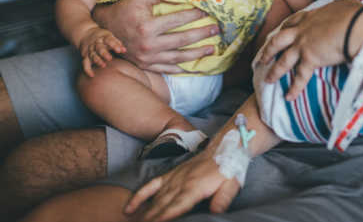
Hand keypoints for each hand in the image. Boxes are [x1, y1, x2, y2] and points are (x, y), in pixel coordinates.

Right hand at [77, 27, 124, 76]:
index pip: (108, 40)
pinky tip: (92, 75)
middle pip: (99, 48)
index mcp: (103, 37)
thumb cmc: (103, 38)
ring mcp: (90, 50)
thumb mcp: (110, 37)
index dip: (114, 45)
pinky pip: (85, 63)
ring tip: (103, 65)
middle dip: (104, 53)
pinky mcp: (85, 56)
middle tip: (110, 58)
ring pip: (92, 55)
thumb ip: (117, 44)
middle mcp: (95, 44)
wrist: (86, 34)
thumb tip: (124, 50)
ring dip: (97, 60)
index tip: (119, 51)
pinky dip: (87, 69)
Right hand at [92, 0, 218, 73]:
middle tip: (217, 30)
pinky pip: (167, 69)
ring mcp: (147, 58)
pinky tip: (194, 67)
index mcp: (147, 26)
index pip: (178, 20)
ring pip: (178, 57)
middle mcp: (148, 44)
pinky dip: (181, 68)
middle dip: (202, 34)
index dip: (194, 14)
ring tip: (212, 49)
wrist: (102, 31)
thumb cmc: (123, 10)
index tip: (208, 11)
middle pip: (182, 39)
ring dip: (197, 53)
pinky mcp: (145, 65)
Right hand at [124, 149, 240, 221]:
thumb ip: (223, 199)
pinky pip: (152, 185)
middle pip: (162, 205)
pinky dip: (140, 196)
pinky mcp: (171, 174)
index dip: (165, 217)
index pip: (177, 206)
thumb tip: (215, 213)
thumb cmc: (229, 168)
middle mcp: (181, 183)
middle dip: (149, 219)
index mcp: (195, 187)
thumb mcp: (232, 184)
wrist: (224, 147)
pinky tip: (130, 207)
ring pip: (155, 199)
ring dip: (144, 213)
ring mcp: (174, 178)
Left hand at [257, 0, 362, 99]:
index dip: (284, 29)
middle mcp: (302, 30)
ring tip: (268, 80)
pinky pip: (300, 77)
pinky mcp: (310, 59)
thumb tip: (348, 7)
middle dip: (269, 50)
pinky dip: (294, 88)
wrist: (355, 26)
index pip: (292, 22)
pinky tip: (289, 97)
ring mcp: (303, 45)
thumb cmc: (354, 15)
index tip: (280, 33)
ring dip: (275, 71)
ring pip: (283, 60)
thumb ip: (340, 7)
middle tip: (262, 59)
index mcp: (310, 17)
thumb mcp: (344, 5)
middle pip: (278, 41)